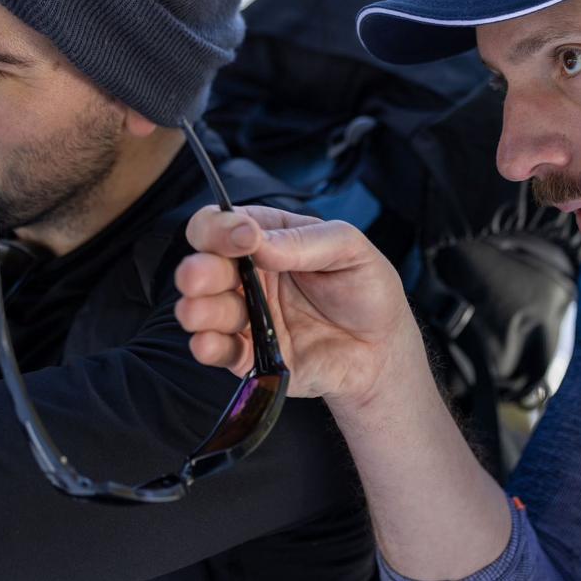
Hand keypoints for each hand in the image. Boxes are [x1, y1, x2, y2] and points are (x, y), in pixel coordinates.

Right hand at [174, 204, 418, 409]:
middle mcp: (249, 275)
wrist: (384, 348)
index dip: (221, 228)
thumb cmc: (367, 289)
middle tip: (197, 276)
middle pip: (204, 266)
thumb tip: (256, 241)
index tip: (244, 240)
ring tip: (196, 311)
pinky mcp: (252, 355)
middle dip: (197, 270)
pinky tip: (207, 343)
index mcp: (267, 238)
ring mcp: (248, 316)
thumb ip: (302, 241)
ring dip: (196, 309)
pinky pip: (222, 351)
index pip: (224, 225)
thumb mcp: (348, 248)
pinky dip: (208, 347)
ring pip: (204, 309)